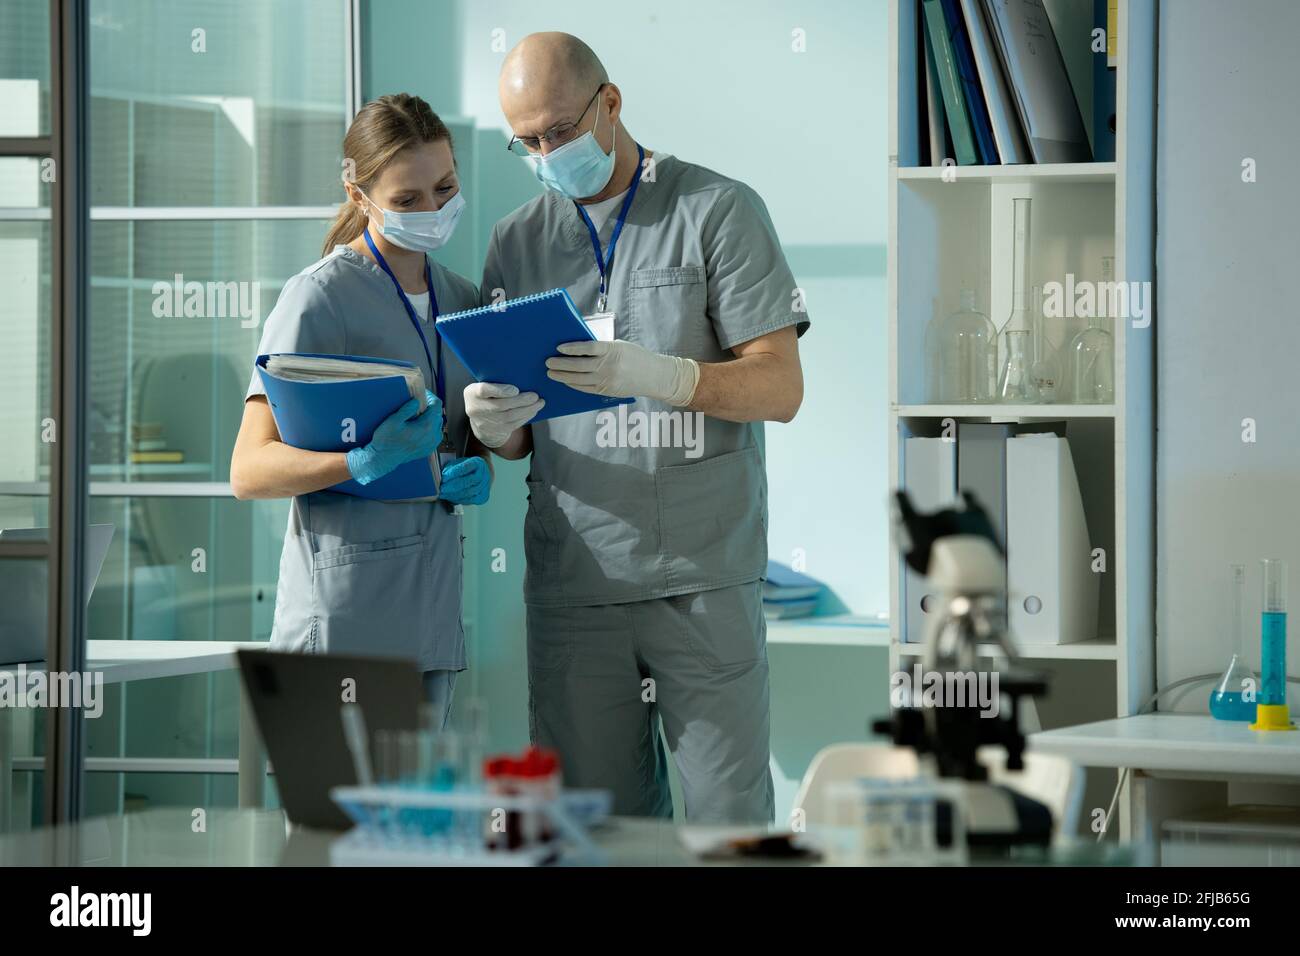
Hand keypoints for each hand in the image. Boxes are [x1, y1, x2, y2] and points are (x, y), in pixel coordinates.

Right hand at [346, 389, 443, 485]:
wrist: (383, 459)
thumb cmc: (386, 440)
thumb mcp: (394, 420)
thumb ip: (407, 409)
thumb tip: (417, 401)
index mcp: (427, 427)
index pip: (437, 405)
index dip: (430, 397)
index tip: (422, 394)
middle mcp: (433, 436)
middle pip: (438, 414)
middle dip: (430, 407)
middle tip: (418, 403)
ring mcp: (432, 444)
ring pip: (437, 425)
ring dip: (430, 417)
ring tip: (418, 415)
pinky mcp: (429, 449)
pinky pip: (434, 434)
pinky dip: (429, 428)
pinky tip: (418, 426)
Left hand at [439, 455, 490, 505]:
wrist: (482, 474)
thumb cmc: (468, 468)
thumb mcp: (459, 462)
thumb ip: (452, 468)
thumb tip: (443, 477)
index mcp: (478, 463)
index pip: (465, 468)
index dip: (453, 473)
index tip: (443, 478)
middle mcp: (484, 475)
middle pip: (467, 482)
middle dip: (452, 486)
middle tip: (441, 488)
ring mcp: (484, 487)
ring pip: (467, 493)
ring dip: (453, 495)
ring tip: (443, 494)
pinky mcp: (483, 497)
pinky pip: (469, 501)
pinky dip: (458, 500)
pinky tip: (450, 498)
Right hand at [464, 381, 544, 447]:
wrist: (479, 419)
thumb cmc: (486, 396)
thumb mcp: (484, 385)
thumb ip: (496, 381)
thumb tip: (520, 375)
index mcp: (472, 393)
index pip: (484, 390)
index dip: (500, 390)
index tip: (516, 389)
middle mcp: (476, 409)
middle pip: (500, 406)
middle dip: (521, 401)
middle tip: (535, 396)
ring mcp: (485, 422)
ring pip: (509, 417)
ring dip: (527, 410)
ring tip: (539, 403)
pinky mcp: (495, 431)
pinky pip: (513, 424)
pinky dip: (525, 417)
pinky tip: (533, 411)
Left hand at [545, 339, 699, 404]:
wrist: (654, 376)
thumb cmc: (637, 357)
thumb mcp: (620, 346)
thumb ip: (602, 347)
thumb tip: (578, 348)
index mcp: (612, 350)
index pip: (588, 348)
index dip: (572, 348)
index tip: (559, 347)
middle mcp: (609, 366)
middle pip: (579, 365)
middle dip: (561, 364)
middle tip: (548, 362)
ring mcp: (607, 380)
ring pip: (579, 379)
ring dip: (563, 376)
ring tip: (551, 373)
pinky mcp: (607, 391)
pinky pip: (585, 388)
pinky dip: (573, 384)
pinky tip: (565, 381)